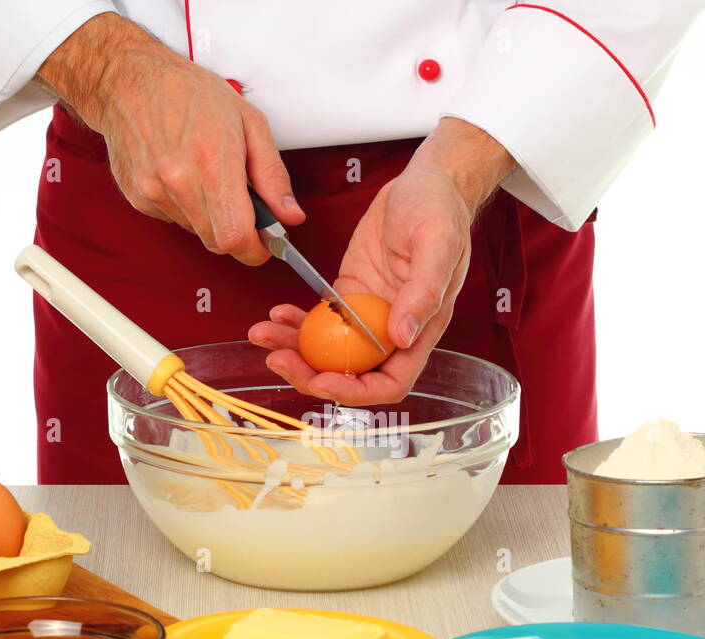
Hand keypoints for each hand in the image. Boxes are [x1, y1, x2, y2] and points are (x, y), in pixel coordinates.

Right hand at [37, 13, 302, 263]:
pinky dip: (185, 207)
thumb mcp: (249, 123)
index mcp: (212, 162)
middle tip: (240, 202)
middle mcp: (178, 181)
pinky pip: (174, 220)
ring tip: (206, 175)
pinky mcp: (138, 197)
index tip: (265, 243)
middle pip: (217, 242)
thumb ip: (273, 176)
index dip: (256, 249)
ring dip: (210, 217)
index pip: (236, 237)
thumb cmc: (189, 93)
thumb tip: (290, 216)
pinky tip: (182, 175)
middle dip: (236, 231)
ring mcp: (154, 191)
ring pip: (196, 232)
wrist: (129, 80)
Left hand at [249, 118, 514, 402]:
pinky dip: (294, 324)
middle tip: (277, 360)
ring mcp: (367, 315)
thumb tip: (402, 335)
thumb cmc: (441, 210)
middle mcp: (392, 330)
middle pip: (350, 374)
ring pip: (327, 351)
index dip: (356, 391)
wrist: (427, 181)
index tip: (323, 380)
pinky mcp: (349, 295)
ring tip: (263, 334)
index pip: (391, 383)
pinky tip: (276, 314)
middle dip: (311, 375)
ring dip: (293, 351)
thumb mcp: (439, 244)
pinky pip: (318, 321)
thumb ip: (423, 292)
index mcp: (421, 329)